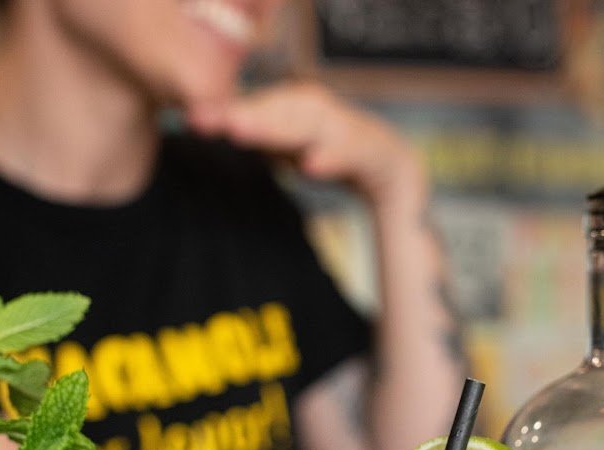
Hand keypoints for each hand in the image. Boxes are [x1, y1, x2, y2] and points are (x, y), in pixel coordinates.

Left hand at [187, 81, 426, 210]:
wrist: (408, 188)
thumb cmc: (350, 168)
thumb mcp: (303, 156)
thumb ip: (272, 145)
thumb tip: (225, 128)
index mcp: (314, 114)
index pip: (269, 108)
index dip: (233, 111)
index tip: (195, 121)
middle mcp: (336, 116)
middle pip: (290, 108)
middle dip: (252, 114)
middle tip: (216, 122)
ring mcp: (364, 133)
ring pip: (319, 123)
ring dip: (281, 127)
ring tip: (245, 132)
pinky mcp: (388, 157)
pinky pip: (361, 152)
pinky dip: (336, 155)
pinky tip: (311, 164)